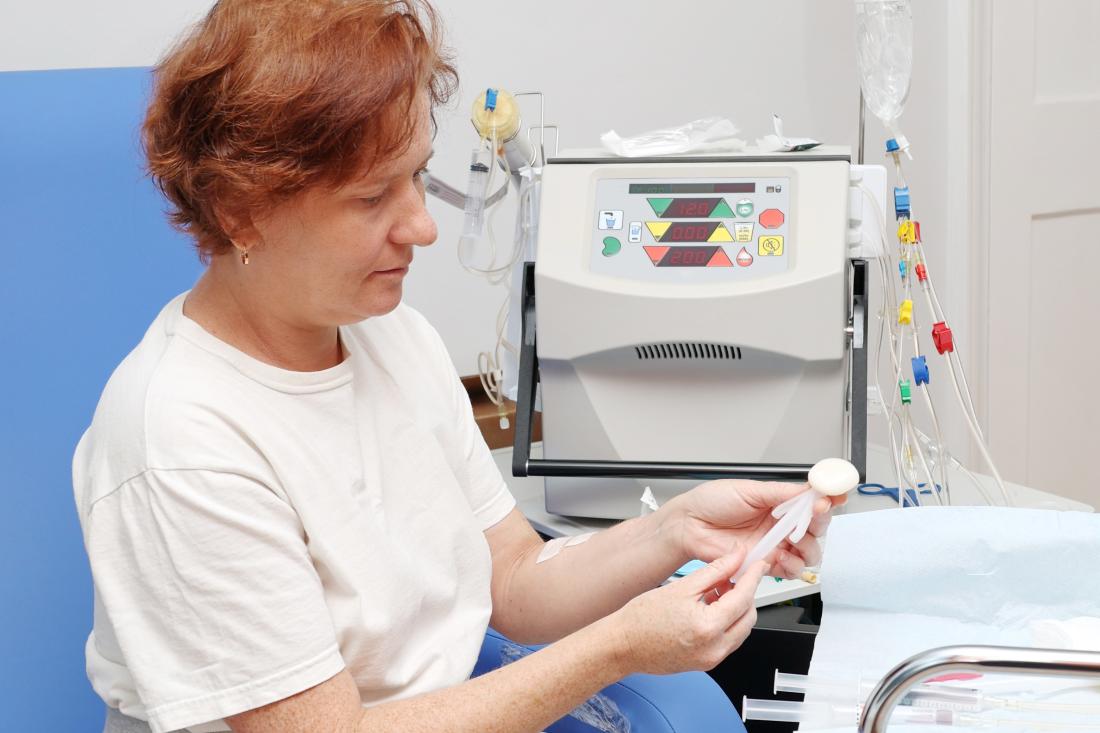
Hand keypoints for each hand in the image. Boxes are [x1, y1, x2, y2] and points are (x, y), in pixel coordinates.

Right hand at [611, 548, 767, 675]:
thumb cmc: (641, 619)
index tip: (758, 565)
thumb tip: (735, 558)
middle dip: (746, 595)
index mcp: (708, 627)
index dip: (753, 578)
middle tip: (733, 576)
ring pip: (741, 630)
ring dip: (737, 609)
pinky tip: (710, 608)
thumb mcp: (680, 587)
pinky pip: (728, 640)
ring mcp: (711, 659)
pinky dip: (726, 623)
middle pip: (748, 617)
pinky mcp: (707, 663)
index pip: (744, 598)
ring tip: (717, 592)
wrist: (623, 645)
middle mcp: (714, 648)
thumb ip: (714, 571)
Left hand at [663, 480, 845, 578]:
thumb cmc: (711, 502)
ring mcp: (773, 545)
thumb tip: (810, 490)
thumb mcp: (749, 490)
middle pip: (816, 529)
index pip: (811, 504)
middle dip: (818, 524)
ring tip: (792, 541)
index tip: (835, 498)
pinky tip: (782, 558)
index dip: (826, 502)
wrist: (689, 525)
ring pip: (808, 552)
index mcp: (778, 503)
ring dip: (807, 548)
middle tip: (810, 518)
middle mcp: (779, 525)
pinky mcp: (764, 564)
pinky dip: (792, 566)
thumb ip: (782, 493)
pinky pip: (790, 570)